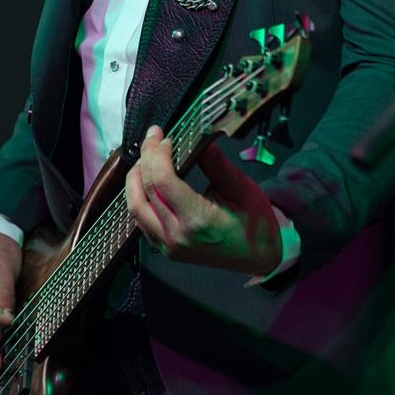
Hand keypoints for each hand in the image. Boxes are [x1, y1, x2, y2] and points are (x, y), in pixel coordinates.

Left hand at [126, 125, 281, 275]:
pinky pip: (142, 221)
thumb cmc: (255, 225)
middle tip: (153, 138)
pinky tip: (147, 182)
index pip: (163, 180)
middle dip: (145, 158)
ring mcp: (169, 246)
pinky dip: (139, 198)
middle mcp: (177, 236)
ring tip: (146, 158)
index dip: (158, 154)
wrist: (260, 257)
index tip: (165, 137)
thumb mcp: (241, 188)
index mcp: (197, 220)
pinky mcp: (166, 250)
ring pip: (135, 208)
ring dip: (135, 179)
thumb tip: (198, 137)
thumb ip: (215, 163)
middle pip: (145, 191)